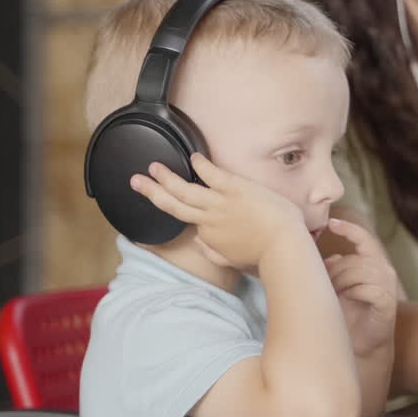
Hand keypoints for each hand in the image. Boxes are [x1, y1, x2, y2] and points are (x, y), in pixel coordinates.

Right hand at [129, 153, 301, 268]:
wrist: (282, 248)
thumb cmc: (263, 256)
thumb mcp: (232, 260)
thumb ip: (213, 252)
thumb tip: (200, 242)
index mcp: (208, 236)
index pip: (188, 219)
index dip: (183, 210)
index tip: (172, 199)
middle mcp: (208, 219)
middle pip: (173, 204)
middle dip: (152, 191)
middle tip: (135, 180)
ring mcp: (219, 203)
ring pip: (184, 189)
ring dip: (166, 177)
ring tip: (152, 167)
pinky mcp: (234, 189)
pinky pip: (212, 173)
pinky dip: (201, 165)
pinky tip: (193, 156)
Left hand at [323, 218, 397, 356]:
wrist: (362, 346)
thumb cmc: (349, 316)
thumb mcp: (338, 288)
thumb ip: (336, 270)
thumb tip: (330, 257)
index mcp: (373, 263)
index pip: (364, 238)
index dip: (349, 229)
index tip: (331, 223)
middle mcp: (384, 270)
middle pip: (353, 260)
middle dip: (333, 272)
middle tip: (323, 286)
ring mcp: (387, 285)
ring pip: (359, 271)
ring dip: (340, 283)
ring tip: (332, 296)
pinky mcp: (387, 301)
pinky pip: (366, 288)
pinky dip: (352, 293)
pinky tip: (346, 301)